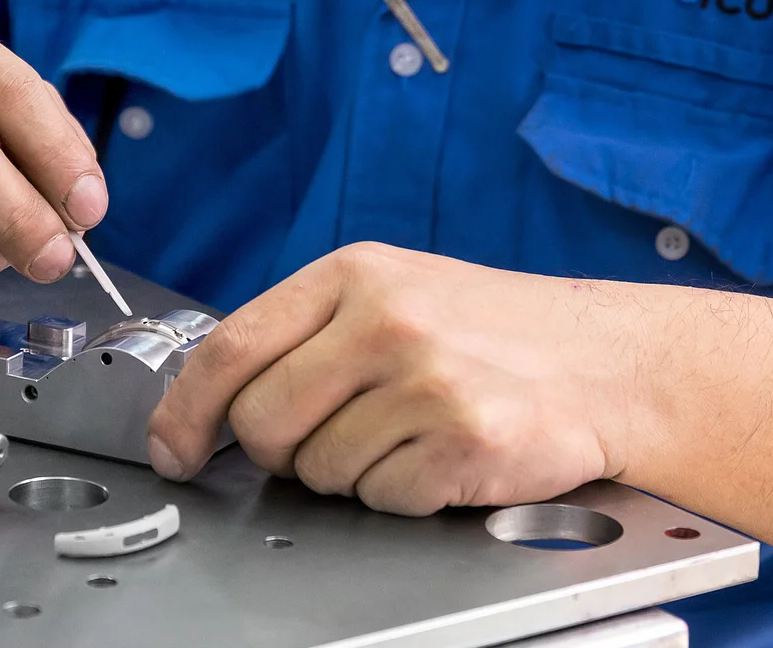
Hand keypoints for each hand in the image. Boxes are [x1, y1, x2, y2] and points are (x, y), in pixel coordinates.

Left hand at [146, 243, 634, 514]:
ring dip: (354, 472)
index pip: (231, 345)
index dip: (187, 410)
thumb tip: (211, 399)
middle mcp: (385, 318)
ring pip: (321, 471)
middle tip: (332, 433)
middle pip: (262, 421)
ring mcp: (426, 379)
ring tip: (410, 430)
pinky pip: (382, 500)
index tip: (173, 449)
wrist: (600, 360)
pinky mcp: (464, 440)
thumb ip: (307, 332)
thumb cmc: (488, 330)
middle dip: (280, 450)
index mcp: (354, 273)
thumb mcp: (391, 292)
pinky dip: (404, 493)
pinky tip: (442, 453)